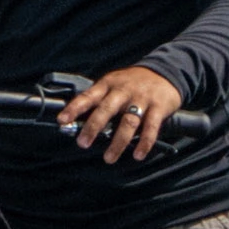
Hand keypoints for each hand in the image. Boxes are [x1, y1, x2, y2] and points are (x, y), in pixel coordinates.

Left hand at [58, 64, 182, 160]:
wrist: (166, 71)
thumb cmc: (134, 83)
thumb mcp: (114, 84)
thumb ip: (100, 101)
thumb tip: (79, 123)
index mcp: (109, 84)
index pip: (88, 96)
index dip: (74, 108)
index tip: (62, 120)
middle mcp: (124, 90)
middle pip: (106, 109)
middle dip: (93, 127)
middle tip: (83, 143)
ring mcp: (142, 98)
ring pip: (128, 122)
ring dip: (118, 142)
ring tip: (109, 157)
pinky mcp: (158, 106)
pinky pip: (151, 127)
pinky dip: (144, 142)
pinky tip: (138, 154)